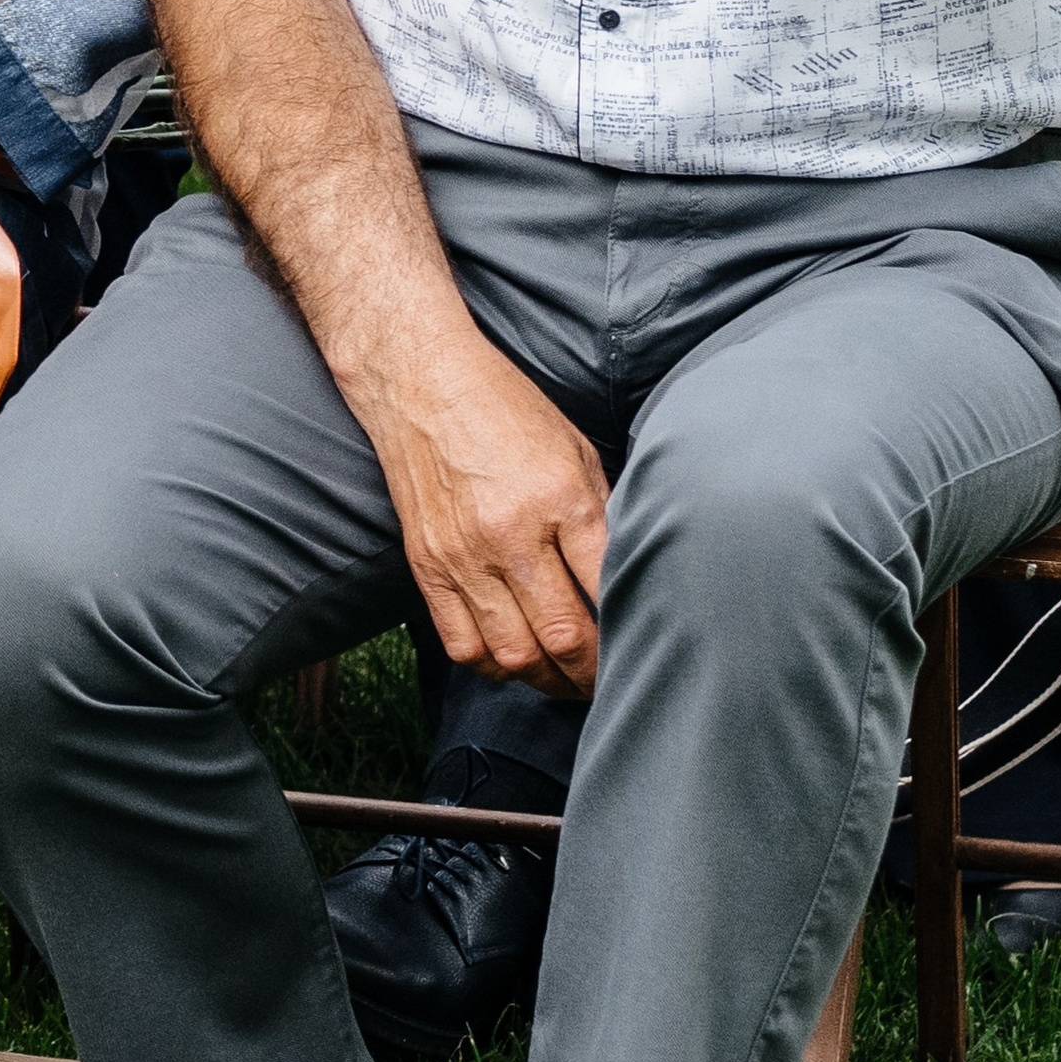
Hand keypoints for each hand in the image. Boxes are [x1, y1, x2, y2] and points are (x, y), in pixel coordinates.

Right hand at [368, 337, 611, 700]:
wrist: (420, 382)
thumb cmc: (505, 408)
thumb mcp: (574, 449)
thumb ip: (601, 516)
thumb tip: (628, 575)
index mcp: (560, 498)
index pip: (606, 592)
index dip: (629, 632)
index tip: (641, 645)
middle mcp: (510, 534)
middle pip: (562, 637)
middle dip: (593, 673)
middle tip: (609, 680)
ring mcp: (463, 554)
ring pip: (512, 654)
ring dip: (547, 679)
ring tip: (566, 680)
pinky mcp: (427, 565)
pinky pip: (462, 643)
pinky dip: (493, 666)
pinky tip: (514, 660)